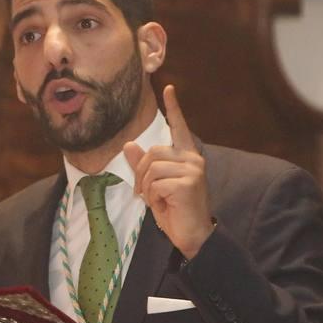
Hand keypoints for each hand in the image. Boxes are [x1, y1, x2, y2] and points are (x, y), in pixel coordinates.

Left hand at [123, 84, 214, 258]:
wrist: (193, 235)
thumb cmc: (175, 210)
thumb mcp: (154, 185)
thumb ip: (143, 165)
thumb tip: (129, 145)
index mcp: (187, 156)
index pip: (179, 127)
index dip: (173, 107)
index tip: (168, 87)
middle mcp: (193, 159)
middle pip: (153, 152)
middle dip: (142, 173)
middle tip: (145, 193)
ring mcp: (193, 170)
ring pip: (152, 167)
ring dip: (146, 187)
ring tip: (154, 200)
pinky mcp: (188, 183)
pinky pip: (156, 183)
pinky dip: (153, 196)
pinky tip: (164, 204)